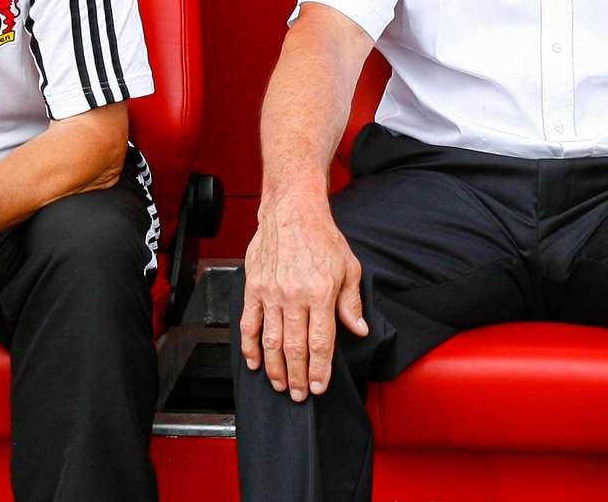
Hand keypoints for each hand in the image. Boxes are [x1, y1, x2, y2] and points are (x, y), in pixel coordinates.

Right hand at [239, 190, 367, 401]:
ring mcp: (271, 294)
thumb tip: (358, 330)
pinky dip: (250, 347)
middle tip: (298, 395)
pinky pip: (249, 324)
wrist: (292, 212)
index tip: (318, 388)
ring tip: (279, 385)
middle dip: (297, 377)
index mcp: (321, 294)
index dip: (319, 371)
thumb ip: (351, 303)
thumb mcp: (349, 267)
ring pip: (271, 341)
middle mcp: (294, 297)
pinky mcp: (254, 288)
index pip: (320, 343)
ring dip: (275, 368)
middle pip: (295, 348)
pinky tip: (255, 362)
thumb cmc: (322, 237)